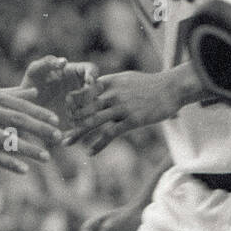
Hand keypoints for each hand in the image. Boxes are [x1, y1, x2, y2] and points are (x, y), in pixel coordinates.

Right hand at [0, 83, 62, 172]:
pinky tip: (23, 169)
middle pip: (16, 120)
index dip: (39, 112)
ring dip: (27, 149)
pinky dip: (8, 162)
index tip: (56, 120)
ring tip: (45, 157)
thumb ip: (8, 95)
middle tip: (58, 137)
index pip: (18, 104)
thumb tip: (35, 93)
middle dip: (39, 129)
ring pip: (5, 139)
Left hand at [17, 55, 98, 127]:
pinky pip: (88, 120)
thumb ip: (47, 62)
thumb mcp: (35, 70)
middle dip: (88, 94)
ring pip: (95, 105)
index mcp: (74, 72)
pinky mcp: (78, 118)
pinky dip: (83, 121)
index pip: (92, 70)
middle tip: (69, 100)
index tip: (88, 82)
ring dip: (86, 109)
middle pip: (97, 88)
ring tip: (69, 113)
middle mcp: (81, 86)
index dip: (93, 75)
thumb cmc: (29, 84)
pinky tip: (70, 123)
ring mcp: (81, 103)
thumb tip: (64, 61)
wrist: (24, 108)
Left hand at [64, 70, 184, 153]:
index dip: (74, 102)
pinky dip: (98, 143)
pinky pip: (110, 133)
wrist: (171, 89)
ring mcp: (122, 106)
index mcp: (112, 82)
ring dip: (78, 133)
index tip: (65, 112)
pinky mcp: (132, 120)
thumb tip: (100, 89)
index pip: (86, 91)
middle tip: (59, 131)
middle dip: (71, 120)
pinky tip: (90, 152)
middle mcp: (114, 93)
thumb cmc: (151, 85)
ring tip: (67, 142)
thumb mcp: (128, 79)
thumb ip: (112, 85)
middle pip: (86, 107)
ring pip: (94, 120)